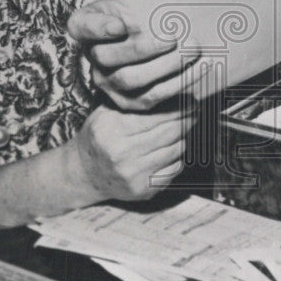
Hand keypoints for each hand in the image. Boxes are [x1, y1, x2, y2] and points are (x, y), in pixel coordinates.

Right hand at [67, 101, 196, 203]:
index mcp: (111, 130)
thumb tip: (168, 90)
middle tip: (195, 110)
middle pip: (168, 133)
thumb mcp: (105, 113)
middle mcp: (122, 154)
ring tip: (187, 126)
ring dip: (184, 137)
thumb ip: (131, 103)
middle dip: (186, 119)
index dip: (177, 107)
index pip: (154, 116)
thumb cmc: (99, 137)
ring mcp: (134, 174)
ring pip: (175, 150)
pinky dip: (178, 157)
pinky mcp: (143, 190)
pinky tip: (175, 147)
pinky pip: (174, 169)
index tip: (190, 99)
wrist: (85, 173)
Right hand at [68, 0, 202, 110]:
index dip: (100, 28)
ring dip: (166, 66)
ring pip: (131, 80)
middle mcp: (90, 57)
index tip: (121, 25)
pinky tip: (198, 69)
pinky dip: (177, 83)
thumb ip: (138, 4)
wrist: (152, 35)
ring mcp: (106, 82)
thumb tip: (162, 16)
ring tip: (193, 51)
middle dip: (144, 48)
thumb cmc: (142, 13)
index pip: (82, 27)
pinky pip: (150, 97)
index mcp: (85, 26)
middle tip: (174, 37)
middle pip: (108, 58)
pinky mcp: (126, 101)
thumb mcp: (133, 0)